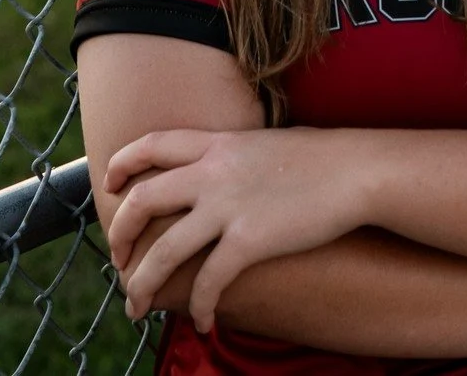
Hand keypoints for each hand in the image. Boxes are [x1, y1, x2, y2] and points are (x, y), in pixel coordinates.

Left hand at [102, 126, 369, 329]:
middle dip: (120, 234)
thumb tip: (218, 175)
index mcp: (217, 144)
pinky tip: (202, 322)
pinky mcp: (250, 239)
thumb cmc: (321, 159)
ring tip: (136, 306)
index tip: (110, 183)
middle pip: (142, 200)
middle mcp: (213, 172)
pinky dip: (200, 306)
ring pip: (165, 251)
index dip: (122, 163)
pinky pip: (210, 280)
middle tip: (118, 259)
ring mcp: (229, 206)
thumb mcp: (263, 145)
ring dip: (143, 283)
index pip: (152, 144)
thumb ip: (232, 157)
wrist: (356, 170)